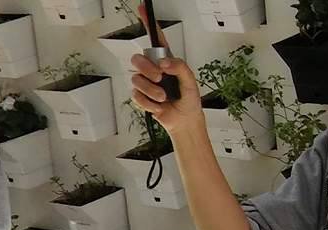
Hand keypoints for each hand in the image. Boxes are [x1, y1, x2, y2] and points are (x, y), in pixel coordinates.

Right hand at [128, 6, 202, 134]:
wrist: (184, 121)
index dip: (148, 24)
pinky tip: (159, 105)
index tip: (142, 10)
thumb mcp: (191, 82)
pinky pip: (136, 95)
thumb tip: (164, 62)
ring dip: (152, 90)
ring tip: (163, 97)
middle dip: (148, 69)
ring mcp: (145, 82)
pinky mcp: (140, 96)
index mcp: (166, 61)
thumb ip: (180, 67)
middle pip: (138, 58)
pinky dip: (149, 103)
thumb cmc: (189, 101)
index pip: (155, 40)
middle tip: (160, 78)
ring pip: (136, 78)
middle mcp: (153, 69)